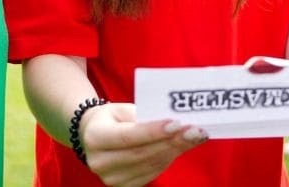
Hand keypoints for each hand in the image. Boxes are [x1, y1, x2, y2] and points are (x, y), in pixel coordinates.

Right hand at [80, 102, 206, 186]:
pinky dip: (169, 158)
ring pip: (150, 164)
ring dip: (176, 150)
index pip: (128, 137)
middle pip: (142, 153)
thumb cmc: (112, 118)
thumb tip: (176, 121)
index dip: (153, 132)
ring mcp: (111, 178)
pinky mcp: (124, 186)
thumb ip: (143, 115)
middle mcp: (99, 161)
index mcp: (95, 137)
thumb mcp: (122, 109)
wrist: (93, 136)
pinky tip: (182, 146)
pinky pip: (152, 172)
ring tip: (195, 136)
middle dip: (171, 141)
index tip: (177, 123)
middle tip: (195, 130)